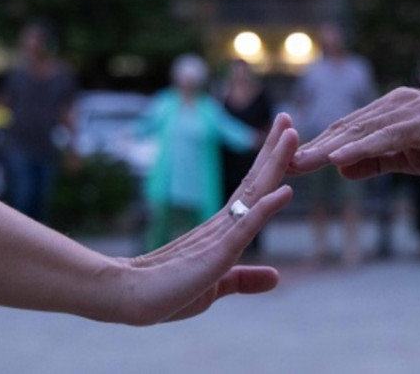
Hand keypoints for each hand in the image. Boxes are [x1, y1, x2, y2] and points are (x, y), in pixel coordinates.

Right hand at [113, 113, 297, 325]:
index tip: (286, 137)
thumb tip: (276, 277)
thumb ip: (244, 280)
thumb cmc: (167, 292)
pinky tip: (286, 191)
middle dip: (275, 150)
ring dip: (275, 164)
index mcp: (223, 230)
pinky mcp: (215, 254)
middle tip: (288, 119)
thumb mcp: (216, 287)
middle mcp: (222, 225)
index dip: (271, 164)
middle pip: (254, 181)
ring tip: (291, 135)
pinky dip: (267, 208)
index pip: (253, 190)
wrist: (127, 299)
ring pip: (253, 194)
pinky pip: (244, 227)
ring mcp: (218, 236)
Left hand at [290, 88, 419, 184]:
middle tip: (282, 163)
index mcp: (394, 110)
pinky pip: (386, 138)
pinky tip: (338, 158)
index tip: (292, 163)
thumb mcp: (411, 160)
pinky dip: (360, 148)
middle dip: (314, 147)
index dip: (319, 147)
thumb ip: (378, 160)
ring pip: (361, 131)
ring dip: (328, 148)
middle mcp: (398, 103)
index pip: (348, 130)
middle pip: (347, 128)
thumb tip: (343, 166)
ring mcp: (412, 110)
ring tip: (300, 163)